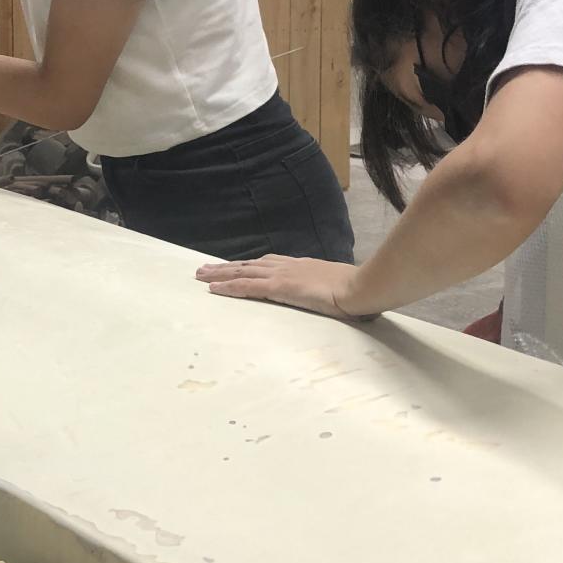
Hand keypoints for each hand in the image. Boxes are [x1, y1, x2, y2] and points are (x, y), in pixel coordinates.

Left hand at [194, 255, 377, 320]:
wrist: (361, 287)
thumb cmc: (356, 291)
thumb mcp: (338, 287)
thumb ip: (328, 290)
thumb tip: (332, 298)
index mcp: (301, 267)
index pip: (268, 264)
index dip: (248, 265)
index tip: (234, 266)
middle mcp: (287, 267)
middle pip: (249, 265)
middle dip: (226, 267)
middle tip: (205, 269)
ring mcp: (282, 276)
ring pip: (242, 273)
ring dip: (220, 274)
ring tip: (201, 276)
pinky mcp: (280, 287)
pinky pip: (248, 287)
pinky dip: (229, 287)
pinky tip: (214, 289)